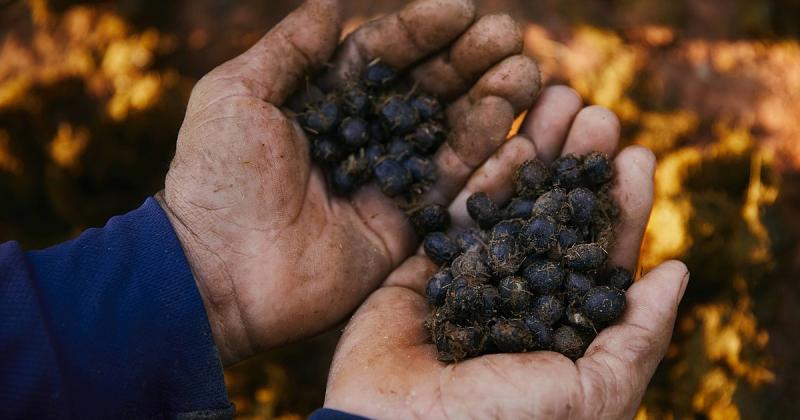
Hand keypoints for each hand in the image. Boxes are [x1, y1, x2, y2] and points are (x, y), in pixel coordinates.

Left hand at [157, 0, 540, 364]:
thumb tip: (330, 2)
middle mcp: (362, 141)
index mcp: (324, 104)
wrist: (217, 274)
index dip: (423, 31)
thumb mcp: (237, 96)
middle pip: (426, 92)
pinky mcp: (403, 230)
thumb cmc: (217, 178)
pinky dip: (485, 160)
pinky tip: (511, 125)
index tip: (463, 8)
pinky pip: (452, 190)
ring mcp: (385, 185)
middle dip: (468, 61)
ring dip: (489, 102)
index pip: (384, 57)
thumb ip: (289, 49)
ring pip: (448, 136)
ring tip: (524, 74)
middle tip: (509, 37)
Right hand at [323, 88, 690, 418]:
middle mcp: (520, 301)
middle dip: (579, 169)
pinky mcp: (422, 273)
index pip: (603, 258)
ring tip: (558, 105)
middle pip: (556, 222)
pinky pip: (455, 218)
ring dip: (536, 157)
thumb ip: (637, 334)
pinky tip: (511, 142)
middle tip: (599, 117)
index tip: (636, 158)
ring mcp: (470, 283)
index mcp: (565, 332)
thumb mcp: (596, 391)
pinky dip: (481, 180)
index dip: (622, 207)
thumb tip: (677, 272)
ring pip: (509, 209)